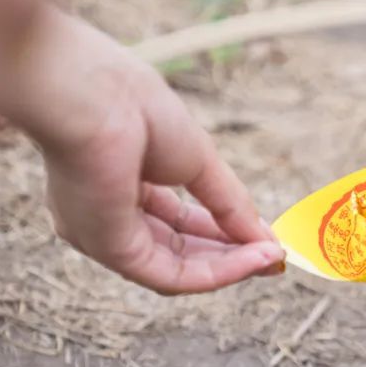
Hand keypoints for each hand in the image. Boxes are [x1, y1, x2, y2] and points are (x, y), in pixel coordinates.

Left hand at [13, 8, 284, 293]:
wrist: (91, 92)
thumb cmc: (131, 104)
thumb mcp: (197, 158)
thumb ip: (230, 203)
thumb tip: (266, 239)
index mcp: (117, 183)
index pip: (176, 221)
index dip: (223, 230)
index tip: (264, 236)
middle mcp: (104, 216)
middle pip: (178, 251)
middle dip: (230, 254)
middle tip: (275, 255)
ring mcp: (104, 235)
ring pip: (176, 269)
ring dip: (230, 266)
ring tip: (272, 257)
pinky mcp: (111, 249)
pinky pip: (171, 274)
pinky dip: (217, 272)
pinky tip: (253, 258)